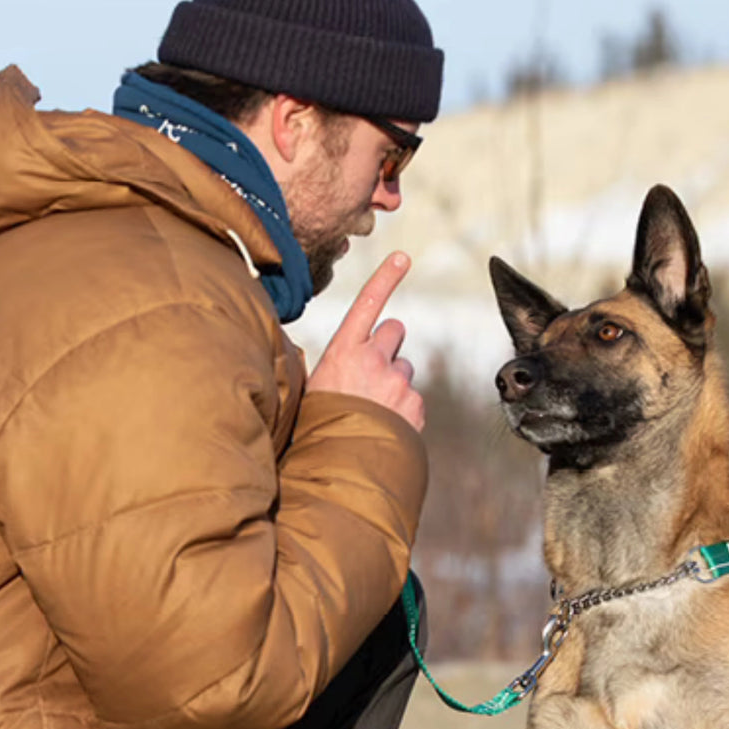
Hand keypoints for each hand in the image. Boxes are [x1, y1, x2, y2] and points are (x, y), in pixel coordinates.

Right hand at [306, 252, 423, 431]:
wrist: (341, 470)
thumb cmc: (318, 430)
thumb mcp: (312, 390)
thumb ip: (331, 366)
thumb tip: (329, 358)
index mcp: (343, 352)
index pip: (367, 304)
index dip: (386, 278)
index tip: (403, 257)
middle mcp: (373, 360)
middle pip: (395, 331)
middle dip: (388, 346)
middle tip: (372, 373)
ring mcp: (398, 383)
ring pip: (404, 370)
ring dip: (394, 383)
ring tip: (373, 411)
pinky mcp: (415, 405)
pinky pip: (414, 399)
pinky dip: (404, 410)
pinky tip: (385, 427)